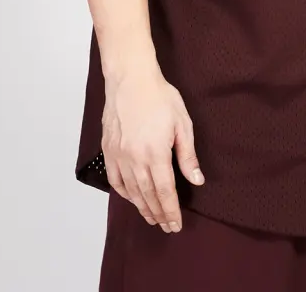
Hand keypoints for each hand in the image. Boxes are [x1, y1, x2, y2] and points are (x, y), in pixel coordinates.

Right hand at [101, 64, 204, 232]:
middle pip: (148, 195)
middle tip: (166, 226)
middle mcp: (134, 158)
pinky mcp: (109, 150)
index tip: (176, 224)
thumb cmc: (159, 97)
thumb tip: (196, 179)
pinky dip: (124, 193)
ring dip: (142, 207)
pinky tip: (132, 198)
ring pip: (131, 191)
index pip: (165, 191)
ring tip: (152, 218)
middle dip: (158, 214)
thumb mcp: (182, 123)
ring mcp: (119, 155)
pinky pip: (115, 179)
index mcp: (155, 153)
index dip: (171, 210)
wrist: (131, 79)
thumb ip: (187, 155)